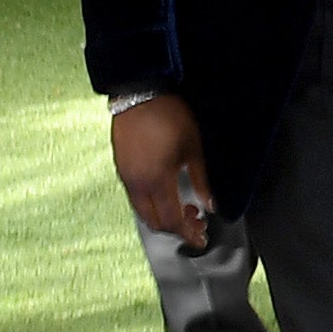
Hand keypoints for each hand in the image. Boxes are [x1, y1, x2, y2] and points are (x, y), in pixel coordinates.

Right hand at [109, 92, 217, 250]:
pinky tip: (167, 194)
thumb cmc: (168, 115)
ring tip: (185, 208)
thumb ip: (202, 180)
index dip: (188, 233)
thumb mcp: (193, 148)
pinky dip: (152, 205)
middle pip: (155, 223)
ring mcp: (126, 177)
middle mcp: (137, 184)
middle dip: (177, 229)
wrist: (139, 93)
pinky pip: (136, 198)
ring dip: (164, 218)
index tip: (201, 238)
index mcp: (157, 180)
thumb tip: (210, 204)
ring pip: (143, 213)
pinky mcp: (122, 169)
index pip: (172, 221)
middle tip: (197, 222)